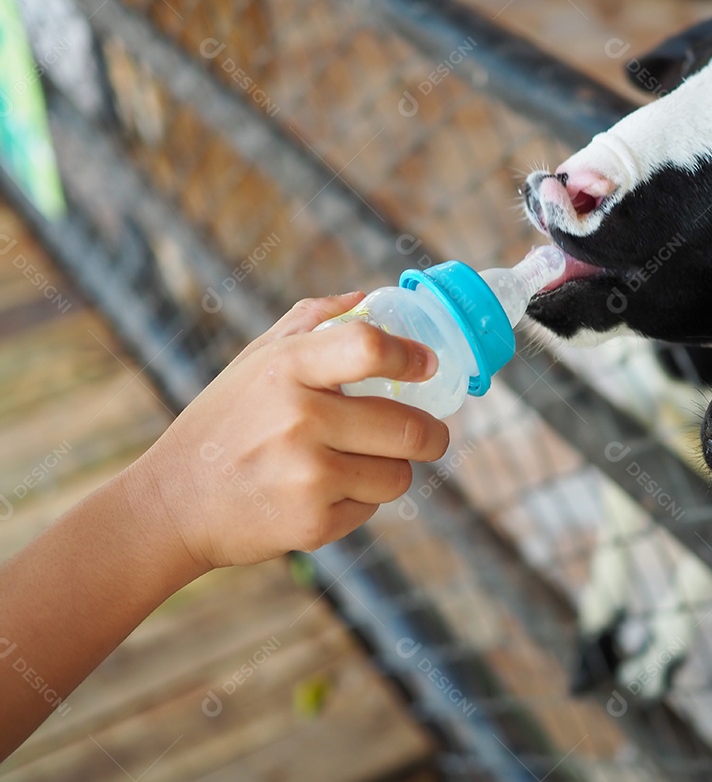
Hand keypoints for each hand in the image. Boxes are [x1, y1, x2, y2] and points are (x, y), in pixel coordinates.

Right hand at [122, 293, 449, 571]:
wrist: (172, 503)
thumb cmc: (223, 422)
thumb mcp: (254, 359)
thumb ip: (311, 321)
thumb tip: (368, 296)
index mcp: (287, 367)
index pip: (369, 348)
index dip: (410, 358)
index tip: (426, 367)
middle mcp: (300, 419)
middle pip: (410, 428)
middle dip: (431, 433)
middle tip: (429, 434)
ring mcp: (307, 475)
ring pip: (400, 474)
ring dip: (392, 470)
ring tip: (358, 464)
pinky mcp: (312, 524)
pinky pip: (372, 507)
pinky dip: (360, 500)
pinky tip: (322, 493)